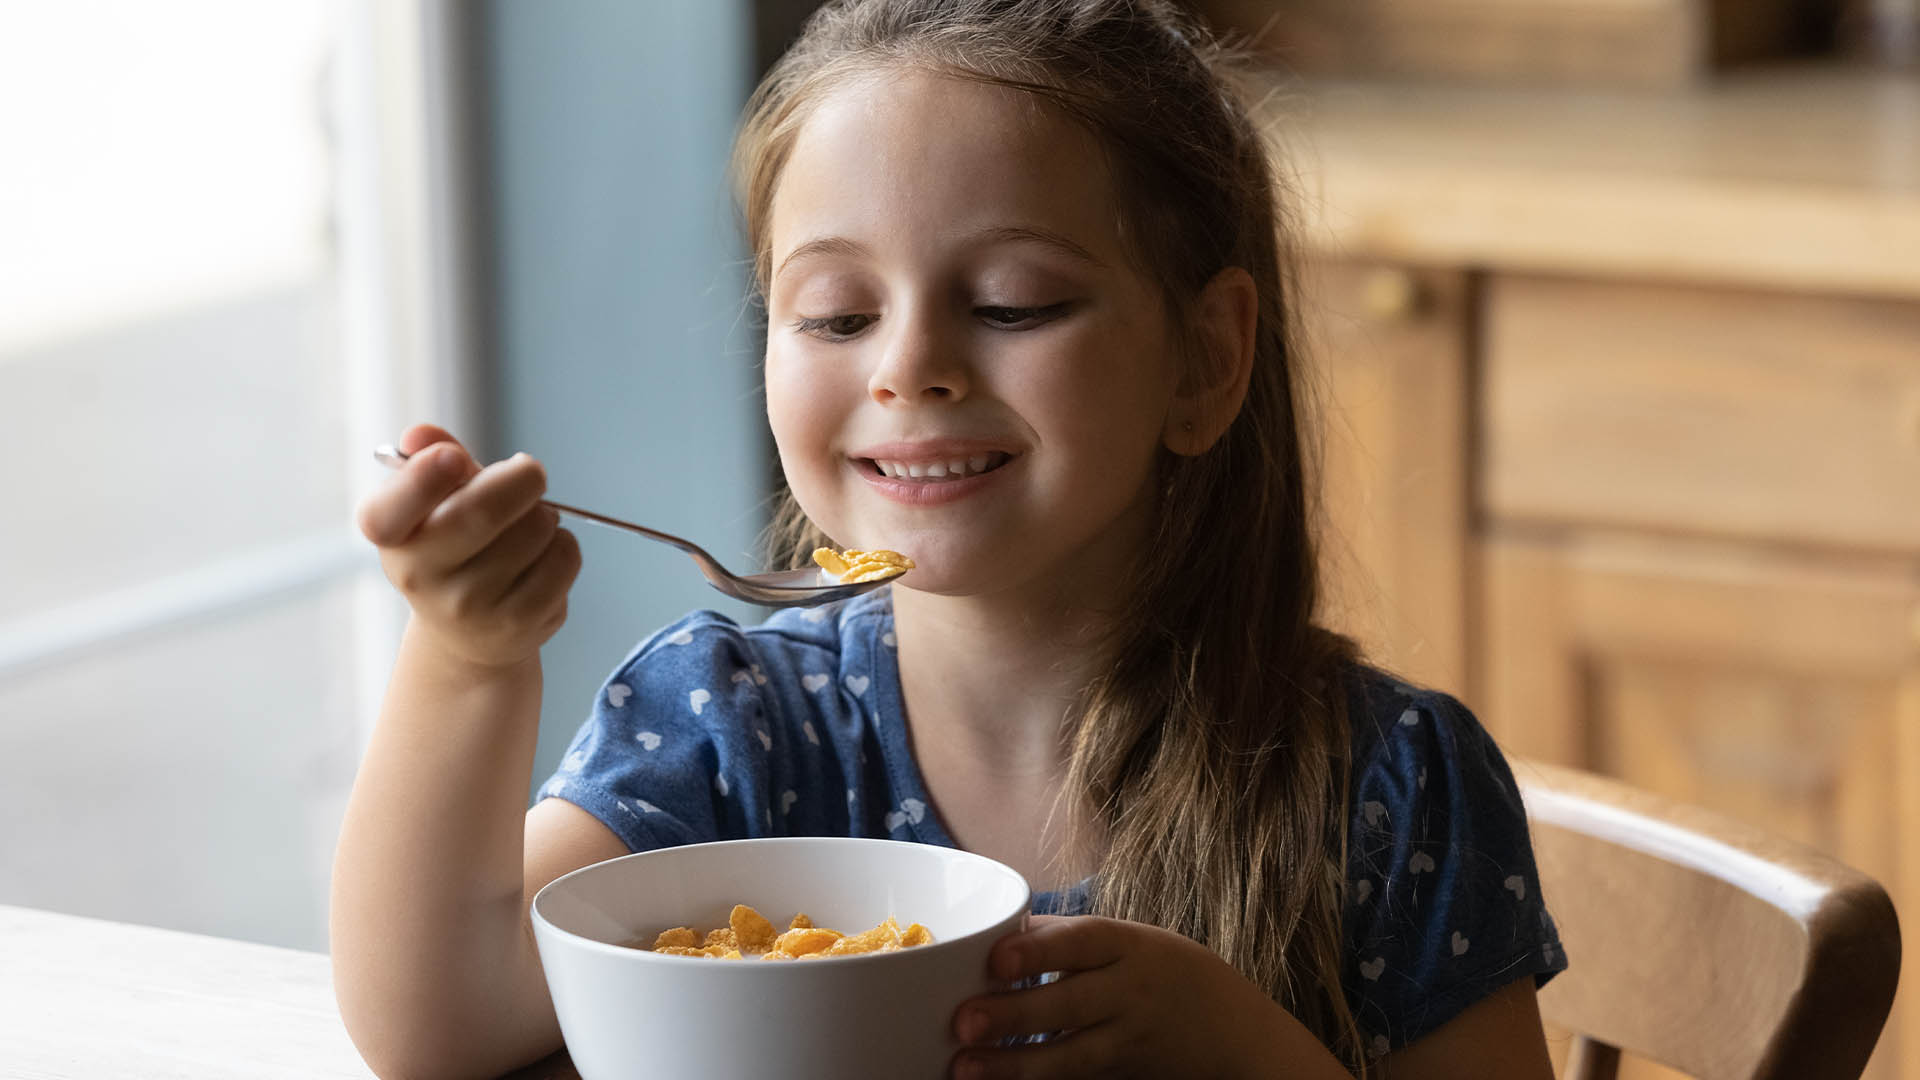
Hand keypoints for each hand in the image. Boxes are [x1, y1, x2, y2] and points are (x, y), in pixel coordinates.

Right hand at [356, 423, 579, 668]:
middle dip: (522, 478)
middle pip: (481, 511)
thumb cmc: (455, 546)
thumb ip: (431, 460)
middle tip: (530, 474)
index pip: (385, 514)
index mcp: (391, 538)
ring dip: (544, 515)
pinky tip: (543, 556)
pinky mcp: (518, 622)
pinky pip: (563, 557)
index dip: (421, 479)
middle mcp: (419, 577)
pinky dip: (564, 544)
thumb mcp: (434, 504)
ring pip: (534, 529)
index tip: (454, 458)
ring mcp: (468, 606)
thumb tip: (420, 435)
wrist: (471, 632)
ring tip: (527, 528)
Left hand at [949, 915, 1320, 1079]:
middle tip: (963, 1022)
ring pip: (1071, 1056)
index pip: (1082, 942)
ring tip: (964, 1068)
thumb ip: (1069, 936)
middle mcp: (1130, 992)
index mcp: (1129, 945)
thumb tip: (997, 929)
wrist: (1234, 1033)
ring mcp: (1129, 1041)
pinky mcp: (1123, 1076)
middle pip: (1070, 1003)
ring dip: (1015, 1065)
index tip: (995, 959)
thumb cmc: (1168, 973)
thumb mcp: (1132, 940)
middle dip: (1014, 1014)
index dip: (1038, 950)